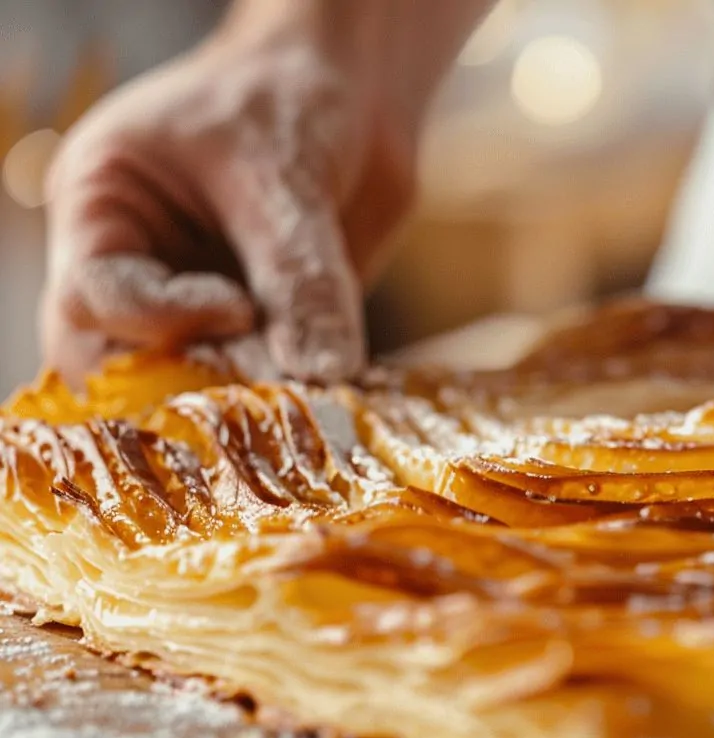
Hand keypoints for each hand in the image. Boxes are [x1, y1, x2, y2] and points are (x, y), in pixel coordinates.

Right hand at [41, 24, 414, 383]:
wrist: (351, 93)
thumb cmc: (289, 98)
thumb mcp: (286, 175)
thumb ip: (301, 275)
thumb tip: (323, 371)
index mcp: (102, 209)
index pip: (96, 295)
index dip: (159, 319)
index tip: (240, 309)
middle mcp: (135, 269)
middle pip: (119, 363)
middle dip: (185, 388)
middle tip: (262, 396)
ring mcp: (192, 306)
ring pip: (191, 386)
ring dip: (245, 402)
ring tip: (307, 398)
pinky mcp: (255, 331)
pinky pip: (262, 383)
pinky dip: (294, 396)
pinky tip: (337, 399)